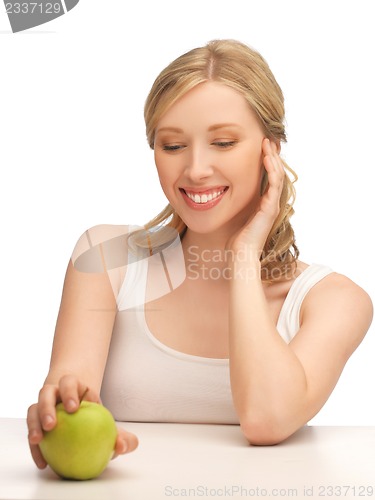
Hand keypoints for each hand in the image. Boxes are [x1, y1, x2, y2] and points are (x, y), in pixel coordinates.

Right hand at [27, 374, 137, 468]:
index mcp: (74, 387)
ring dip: (34, 424)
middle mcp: (55, 393)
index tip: (74, 407)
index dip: (70, 392)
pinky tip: (43, 463)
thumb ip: (121, 435)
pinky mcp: (36, 422)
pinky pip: (32, 432)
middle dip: (47, 407)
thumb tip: (123, 447)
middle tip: (52, 424)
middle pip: (46, 393)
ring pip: (33, 409)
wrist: (82, 418)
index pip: (69, 383)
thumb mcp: (109, 423)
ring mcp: (43, 406)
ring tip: (38, 440)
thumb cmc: (96, 419)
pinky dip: (35, 447)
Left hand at [227, 138, 284, 259]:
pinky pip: (274, 185)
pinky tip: (267, 158)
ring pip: (277, 176)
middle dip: (271, 156)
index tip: (261, 148)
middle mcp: (271, 203)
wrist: (241, 256)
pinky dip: (271, 170)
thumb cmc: (236, 241)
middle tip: (267, 140)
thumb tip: (223, 195)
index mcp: (264, 204)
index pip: (269, 178)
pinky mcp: (270, 209)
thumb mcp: (236, 218)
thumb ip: (236, 206)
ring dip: (273, 159)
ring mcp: (272, 206)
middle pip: (276, 174)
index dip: (266, 162)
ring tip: (268, 144)